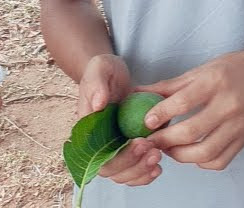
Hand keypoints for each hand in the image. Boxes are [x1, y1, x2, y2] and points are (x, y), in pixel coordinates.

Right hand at [78, 55, 162, 187]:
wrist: (112, 75)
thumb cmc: (104, 71)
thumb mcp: (99, 69)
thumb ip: (96, 85)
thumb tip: (98, 105)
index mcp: (86, 130)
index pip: (97, 156)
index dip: (119, 157)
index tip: (139, 142)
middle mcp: (96, 144)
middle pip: (111, 170)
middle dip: (134, 165)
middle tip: (154, 150)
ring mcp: (111, 148)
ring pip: (123, 175)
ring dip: (140, 172)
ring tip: (157, 157)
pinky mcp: (126, 149)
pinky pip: (132, 171)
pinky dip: (144, 174)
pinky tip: (157, 167)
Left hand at [138, 48, 243, 170]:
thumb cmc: (229, 69)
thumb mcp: (199, 70)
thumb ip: (169, 86)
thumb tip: (138, 93)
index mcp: (215, 82)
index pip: (183, 102)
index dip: (161, 114)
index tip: (146, 122)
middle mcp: (229, 104)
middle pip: (192, 131)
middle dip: (165, 140)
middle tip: (152, 141)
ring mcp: (239, 125)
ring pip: (205, 152)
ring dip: (181, 156)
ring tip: (169, 149)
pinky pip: (220, 160)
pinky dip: (201, 163)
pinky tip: (192, 154)